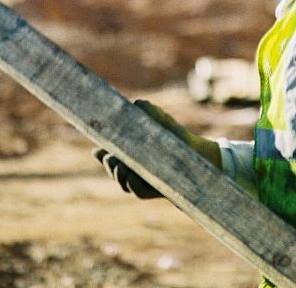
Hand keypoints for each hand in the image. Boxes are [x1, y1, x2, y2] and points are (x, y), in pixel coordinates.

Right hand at [92, 100, 222, 198]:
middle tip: (109, 157)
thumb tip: (137, 104)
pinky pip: (140, 191)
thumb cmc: (176, 137)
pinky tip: (131, 176)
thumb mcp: (161, 122)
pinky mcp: (156, 190)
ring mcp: (144, 180)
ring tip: (119, 165)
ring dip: (118, 174)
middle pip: (114, 170)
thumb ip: (149, 113)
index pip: (111, 156)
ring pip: (124, 182)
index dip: (102, 154)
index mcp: (132, 154)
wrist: (198, 152)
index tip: (97, 149)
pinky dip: (133, 185)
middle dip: (109, 164)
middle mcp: (135, 169)